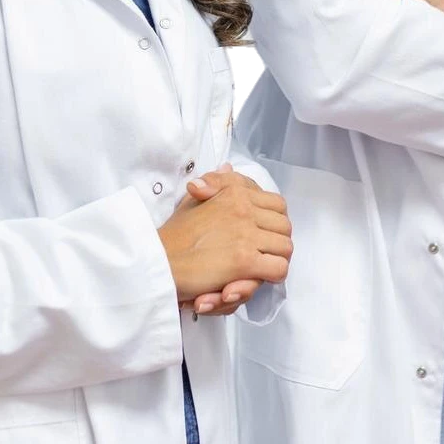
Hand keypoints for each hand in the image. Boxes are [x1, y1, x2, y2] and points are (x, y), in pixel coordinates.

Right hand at [158, 163, 291, 304]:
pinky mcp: (244, 260)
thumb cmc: (174, 234)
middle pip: (284, 225)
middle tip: (264, 253)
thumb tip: (227, 166)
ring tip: (261, 267)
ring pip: (285, 247)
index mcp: (234, 192)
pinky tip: (256, 277)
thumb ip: (214, 185)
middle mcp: (244, 209)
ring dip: (275, 259)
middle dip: (278, 241)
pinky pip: (278, 268)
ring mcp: (246, 234)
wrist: (158, 260)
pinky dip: (271, 276)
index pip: (276, 203)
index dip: (273, 220)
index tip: (263, 233)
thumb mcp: (193, 200)